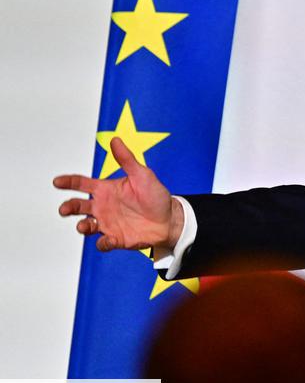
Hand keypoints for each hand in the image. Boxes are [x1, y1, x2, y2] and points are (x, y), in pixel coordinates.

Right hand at [55, 137, 181, 250]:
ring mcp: (108, 223)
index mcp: (106, 190)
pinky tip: (108, 239)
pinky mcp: (116, 238)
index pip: (82, 184)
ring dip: (82, 226)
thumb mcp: (142, 174)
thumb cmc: (155, 196)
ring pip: (86, 226)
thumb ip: (126, 159)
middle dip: (68, 207)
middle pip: (78, 206)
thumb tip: (115, 140)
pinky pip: (103, 243)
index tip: (57, 182)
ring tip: (85, 225)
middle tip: (66, 209)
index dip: (68, 182)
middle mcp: (103, 207)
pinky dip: (103, 243)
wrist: (170, 219)